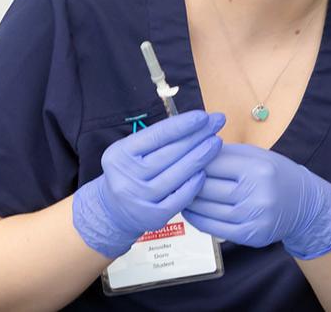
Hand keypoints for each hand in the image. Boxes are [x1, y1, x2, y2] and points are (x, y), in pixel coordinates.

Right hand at [70, 110, 225, 257]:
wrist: (113, 210)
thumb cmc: (130, 173)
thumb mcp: (132, 151)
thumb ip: (157, 139)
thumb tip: (193, 122)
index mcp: (120, 155)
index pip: (156, 136)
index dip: (182, 125)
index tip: (202, 116)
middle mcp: (127, 177)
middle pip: (170, 153)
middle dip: (197, 136)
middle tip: (217, 123)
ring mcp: (140, 198)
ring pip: (177, 174)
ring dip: (200, 157)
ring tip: (216, 143)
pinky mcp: (154, 216)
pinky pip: (180, 197)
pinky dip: (195, 183)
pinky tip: (205, 171)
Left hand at [183, 142, 330, 259]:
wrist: (304, 204)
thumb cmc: (276, 175)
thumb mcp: (257, 155)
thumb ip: (226, 153)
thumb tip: (190, 150)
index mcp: (258, 168)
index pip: (212, 163)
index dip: (192, 160)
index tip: (177, 158)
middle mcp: (257, 193)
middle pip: (205, 186)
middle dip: (186, 180)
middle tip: (170, 175)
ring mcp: (253, 217)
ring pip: (205, 207)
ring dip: (186, 199)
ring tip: (176, 191)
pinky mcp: (249, 235)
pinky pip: (212, 227)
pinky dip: (196, 218)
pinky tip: (189, 209)